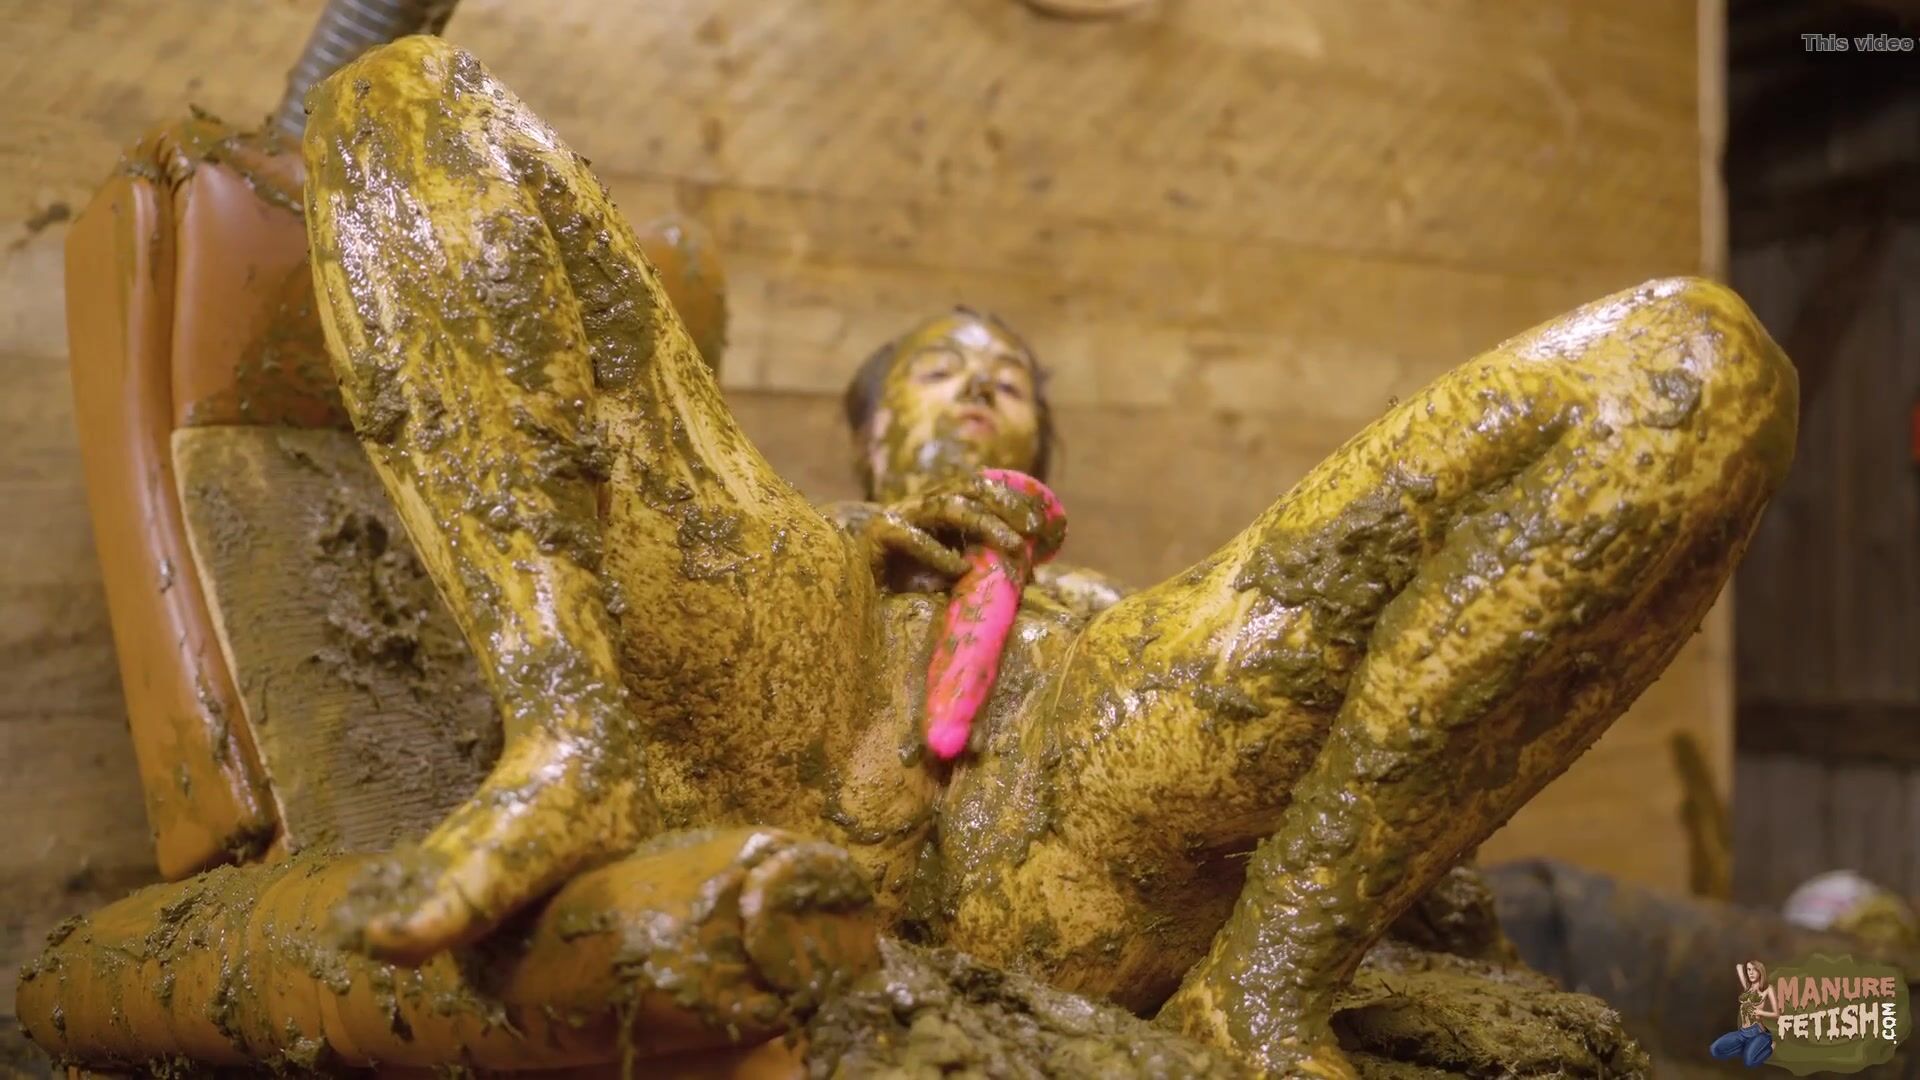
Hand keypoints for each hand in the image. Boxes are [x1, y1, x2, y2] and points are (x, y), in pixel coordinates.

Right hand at [860, 471, 1065, 581]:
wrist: (848, 581)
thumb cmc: (903, 578)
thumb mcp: (951, 569)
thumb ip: (984, 565)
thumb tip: (1031, 576)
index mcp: (940, 505)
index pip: (983, 488)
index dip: (1015, 498)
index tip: (1046, 521)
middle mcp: (924, 504)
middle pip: (972, 490)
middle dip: (1006, 506)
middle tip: (1033, 530)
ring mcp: (902, 516)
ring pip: (949, 508)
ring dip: (985, 525)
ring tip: (1013, 547)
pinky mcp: (881, 536)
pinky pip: (914, 539)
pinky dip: (939, 554)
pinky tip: (960, 568)